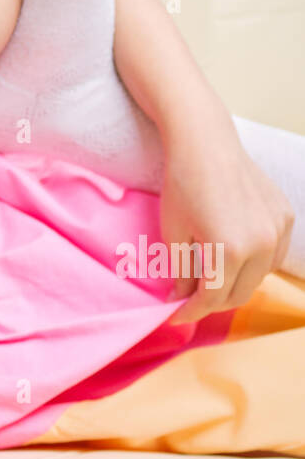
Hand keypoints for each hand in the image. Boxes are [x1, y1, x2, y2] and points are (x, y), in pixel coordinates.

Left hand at [160, 134, 294, 325]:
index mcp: (230, 250)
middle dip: (213, 302)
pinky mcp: (285, 216)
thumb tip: (182, 298)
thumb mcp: (173, 233)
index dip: (191, 311)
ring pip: (259, 277)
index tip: (176, 315)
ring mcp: (278, 230)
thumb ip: (181, 273)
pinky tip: (236, 256)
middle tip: (191, 298)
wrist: (205, 142)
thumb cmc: (182, 184)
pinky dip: (255, 262)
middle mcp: (261, 244)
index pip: (212, 299)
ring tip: (211, 277)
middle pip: (239, 294)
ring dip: (236, 283)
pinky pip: (273, 255)